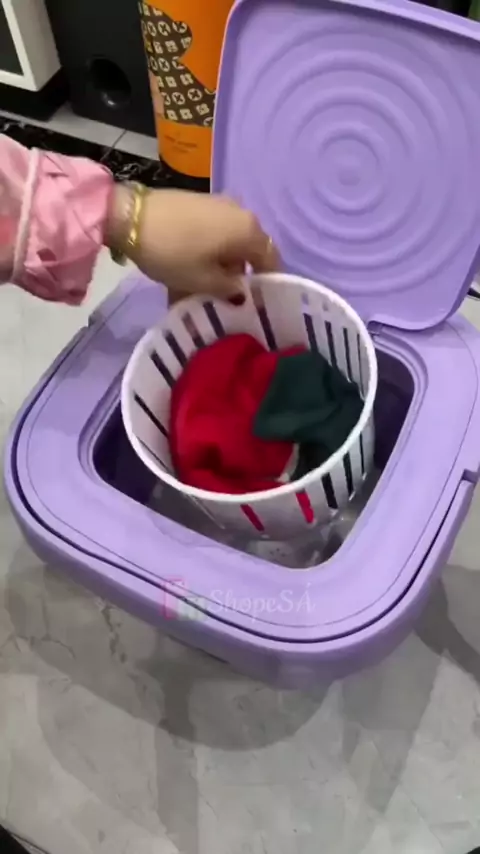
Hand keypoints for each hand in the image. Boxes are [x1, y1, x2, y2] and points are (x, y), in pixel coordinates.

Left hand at [106, 186, 279, 302]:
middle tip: (224, 300)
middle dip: (238, 276)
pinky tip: (189, 268)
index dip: (265, 285)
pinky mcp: (198, 202)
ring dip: (220, 265)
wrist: (131, 217)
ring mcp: (219, 204)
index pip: (271, 260)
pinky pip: (213, 232)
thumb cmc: (174, 253)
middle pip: (249, 250)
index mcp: (249, 230)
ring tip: (201, 287)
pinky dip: (207, 251)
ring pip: (228, 242)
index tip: (254, 305)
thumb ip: (230, 290)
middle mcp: (241, 212)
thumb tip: (242, 293)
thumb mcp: (204, 281)